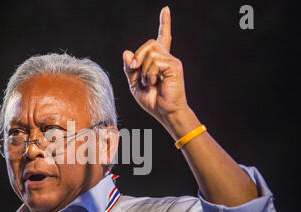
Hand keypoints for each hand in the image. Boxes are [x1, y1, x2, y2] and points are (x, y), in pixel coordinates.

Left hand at [123, 7, 190, 130]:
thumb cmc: (153, 101)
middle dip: (137, 56)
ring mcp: (171, 61)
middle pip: (149, 44)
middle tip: (134, 70)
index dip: (164, 23)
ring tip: (148, 82)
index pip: (163, 38)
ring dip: (143, 69)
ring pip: (150, 52)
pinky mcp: (174, 66)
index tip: (166, 9)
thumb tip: (126, 52)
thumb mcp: (135, 85)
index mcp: (159, 61)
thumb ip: (130, 69)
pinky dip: (150, 73)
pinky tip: (154, 83)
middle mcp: (167, 58)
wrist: (165, 113)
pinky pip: (155, 62)